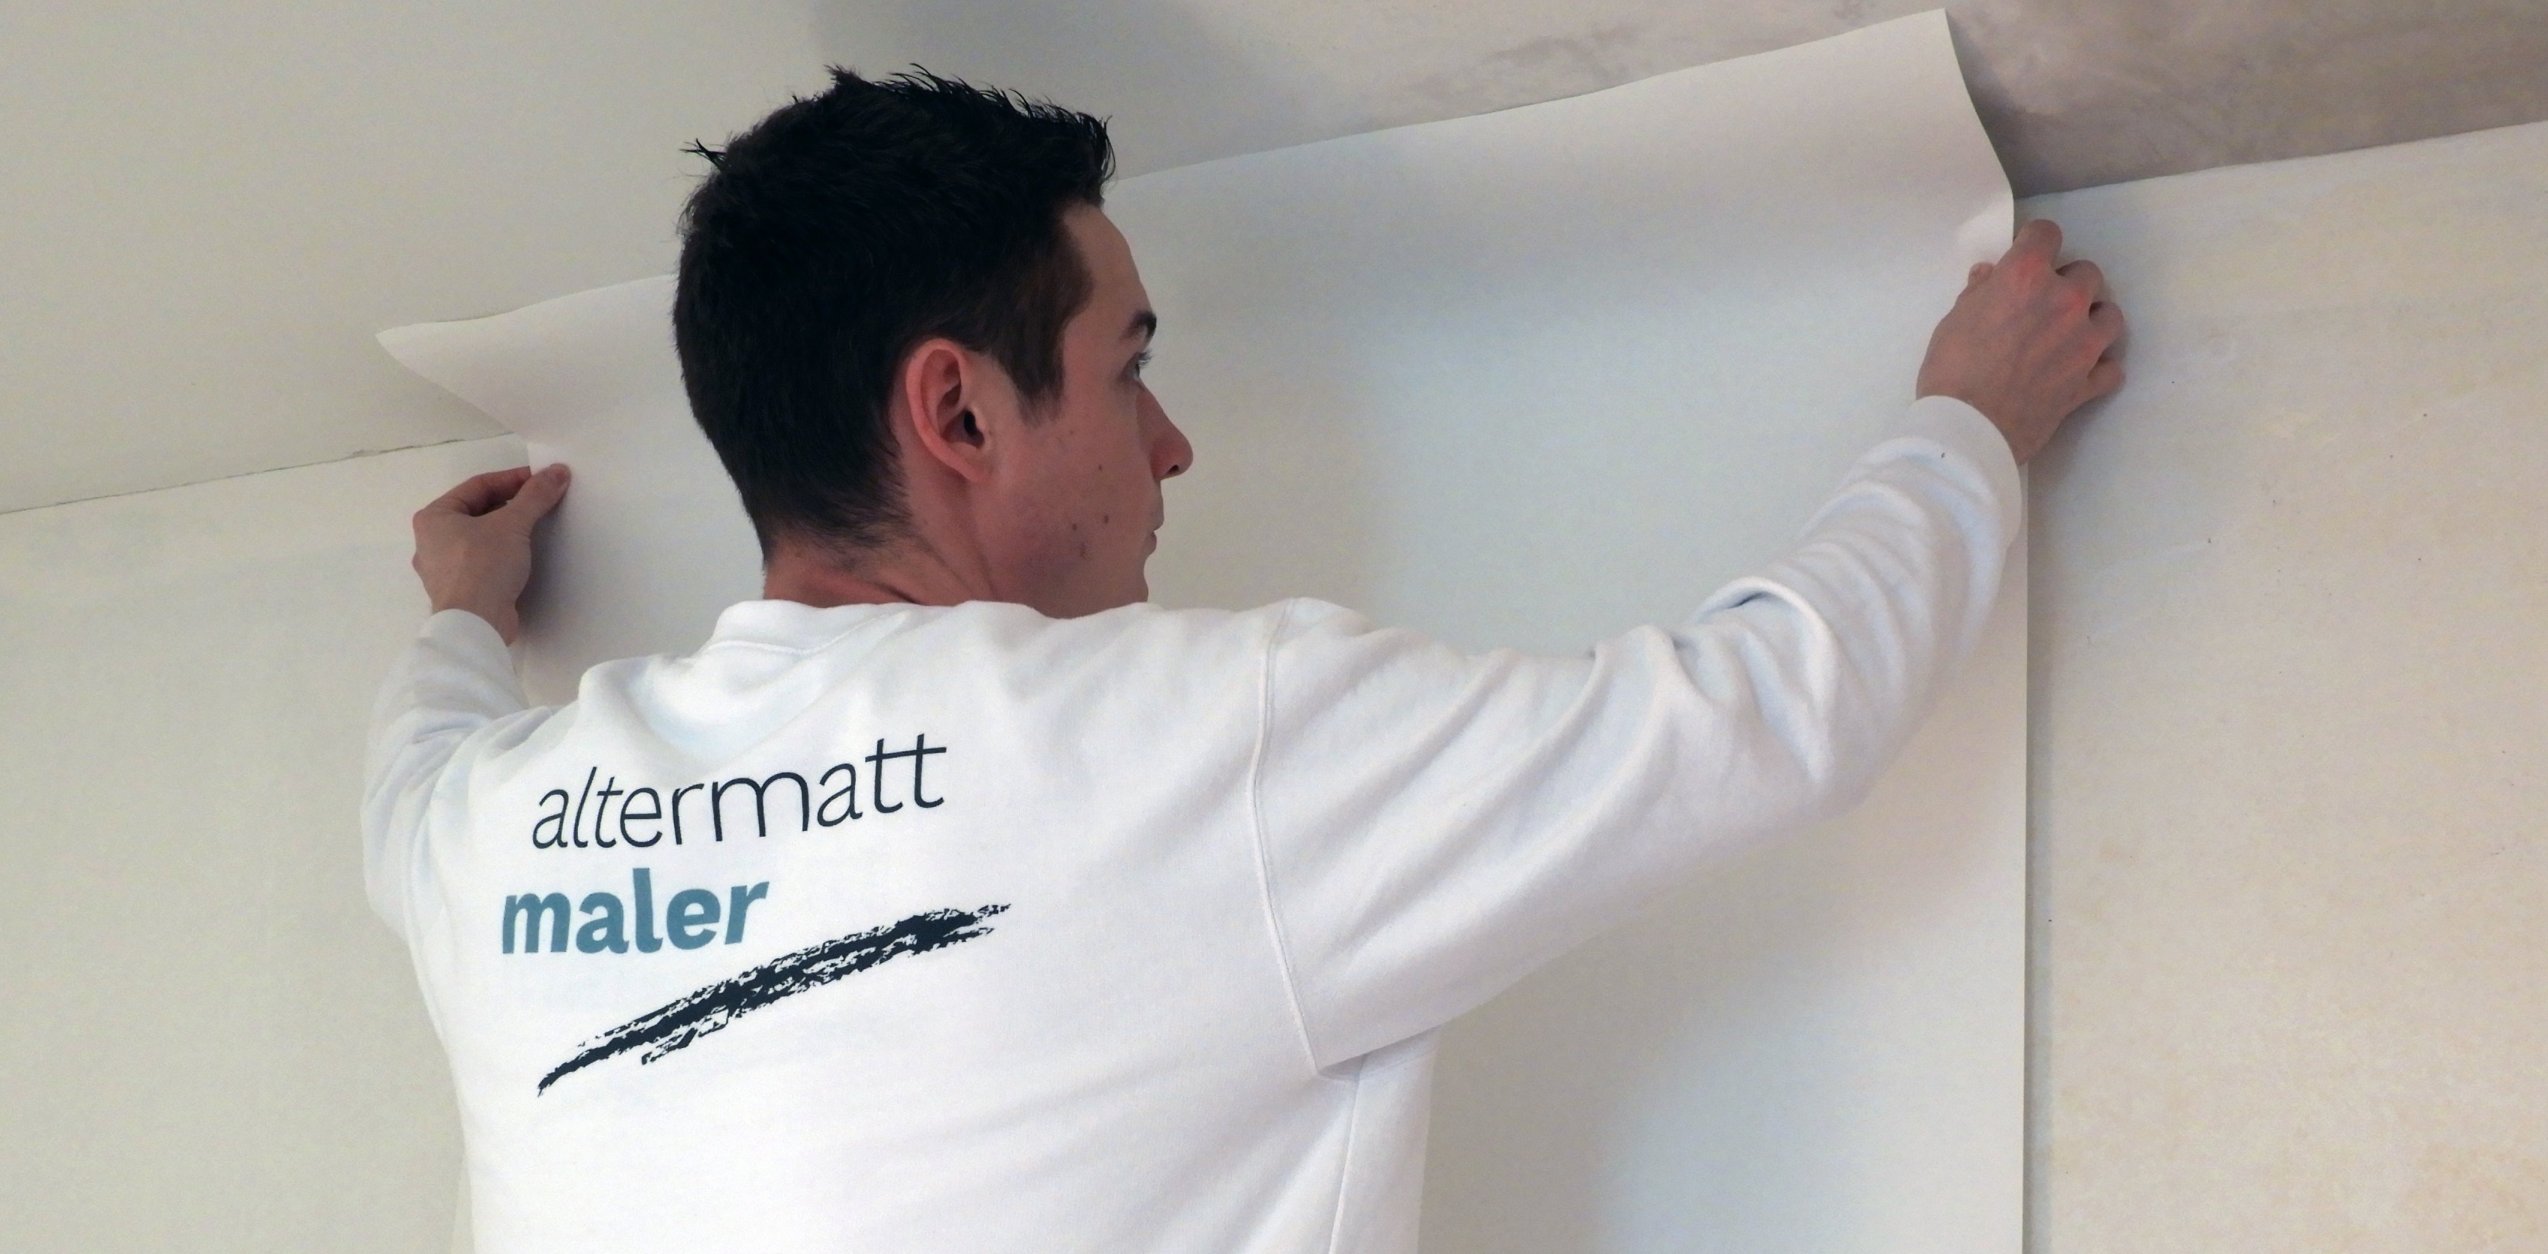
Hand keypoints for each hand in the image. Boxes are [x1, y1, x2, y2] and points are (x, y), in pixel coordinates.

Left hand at [409, 465, 570, 643]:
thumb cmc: (483, 565)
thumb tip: (558, 471)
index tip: (542, 480)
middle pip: (477, 512)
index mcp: (433, 517)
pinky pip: (482, 562)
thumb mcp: (513, 524)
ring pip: (478, 538)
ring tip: (534, 527)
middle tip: (541, 502)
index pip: (478, 487)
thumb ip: (535, 496)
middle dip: (510, 505)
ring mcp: (442, 569)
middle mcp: (430, 541)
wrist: (475, 625)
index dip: (513, 479)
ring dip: (506, 530)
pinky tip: (522, 557)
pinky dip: (501, 554)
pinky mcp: (459, 591)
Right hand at [1916, 218, 2125, 464]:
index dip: (2035, 242)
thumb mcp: (1953, 321)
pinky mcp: (2089, 382)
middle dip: (2066, 284)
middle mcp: (2064, 301)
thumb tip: (1990, 277)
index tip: (2027, 255)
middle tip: (2042, 305)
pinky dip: (2098, 368)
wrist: (1966, 429)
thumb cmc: (1949, 370)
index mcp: (2025, 277)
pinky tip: (2079, 373)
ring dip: (2091, 321)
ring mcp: (2084, 343)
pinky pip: (2111, 368)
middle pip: (2087, 273)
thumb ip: (1979, 293)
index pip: (2046, 234)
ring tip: (2069, 336)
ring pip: (2110, 316)